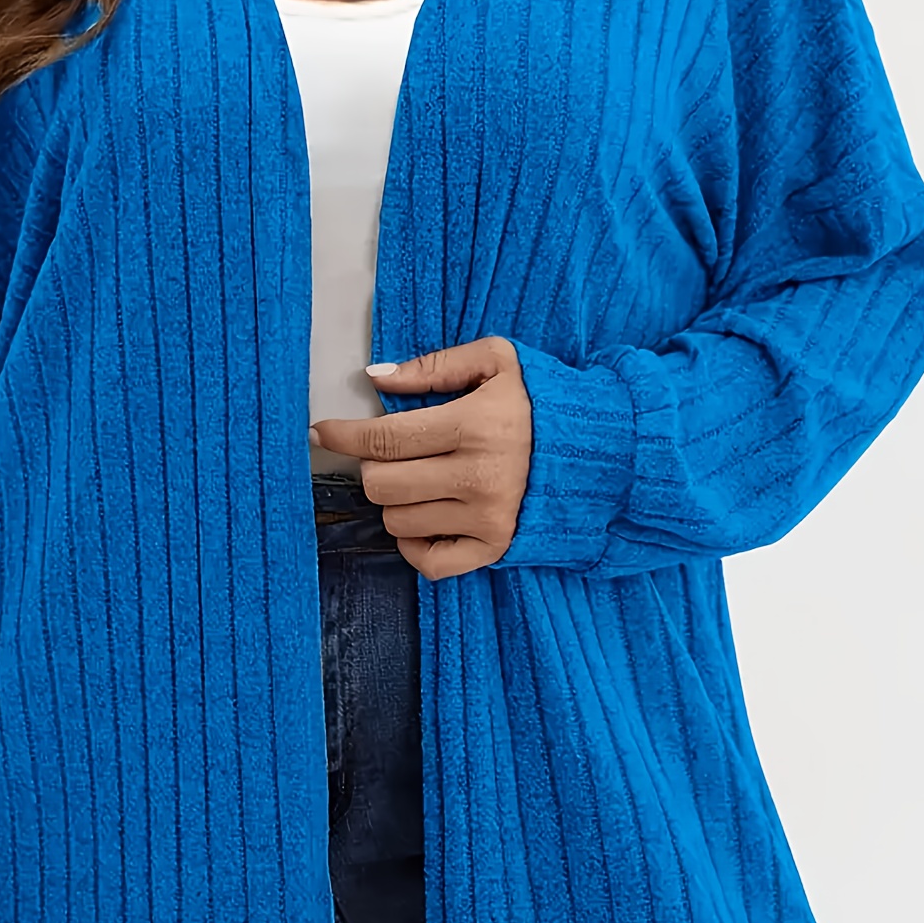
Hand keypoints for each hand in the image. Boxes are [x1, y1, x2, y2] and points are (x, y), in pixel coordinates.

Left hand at [309, 335, 531, 579]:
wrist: (602, 449)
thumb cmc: (542, 400)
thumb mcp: (497, 361)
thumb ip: (434, 365)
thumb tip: (375, 377)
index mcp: (475, 425)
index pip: (384, 439)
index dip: (343, 436)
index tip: (322, 432)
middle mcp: (479, 477)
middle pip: (382, 485)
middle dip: (373, 466)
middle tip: (390, 453)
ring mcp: (487, 519)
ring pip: (397, 521)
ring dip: (395, 500)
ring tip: (420, 478)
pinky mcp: (495, 548)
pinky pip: (428, 562)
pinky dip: (413, 544)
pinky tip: (424, 518)